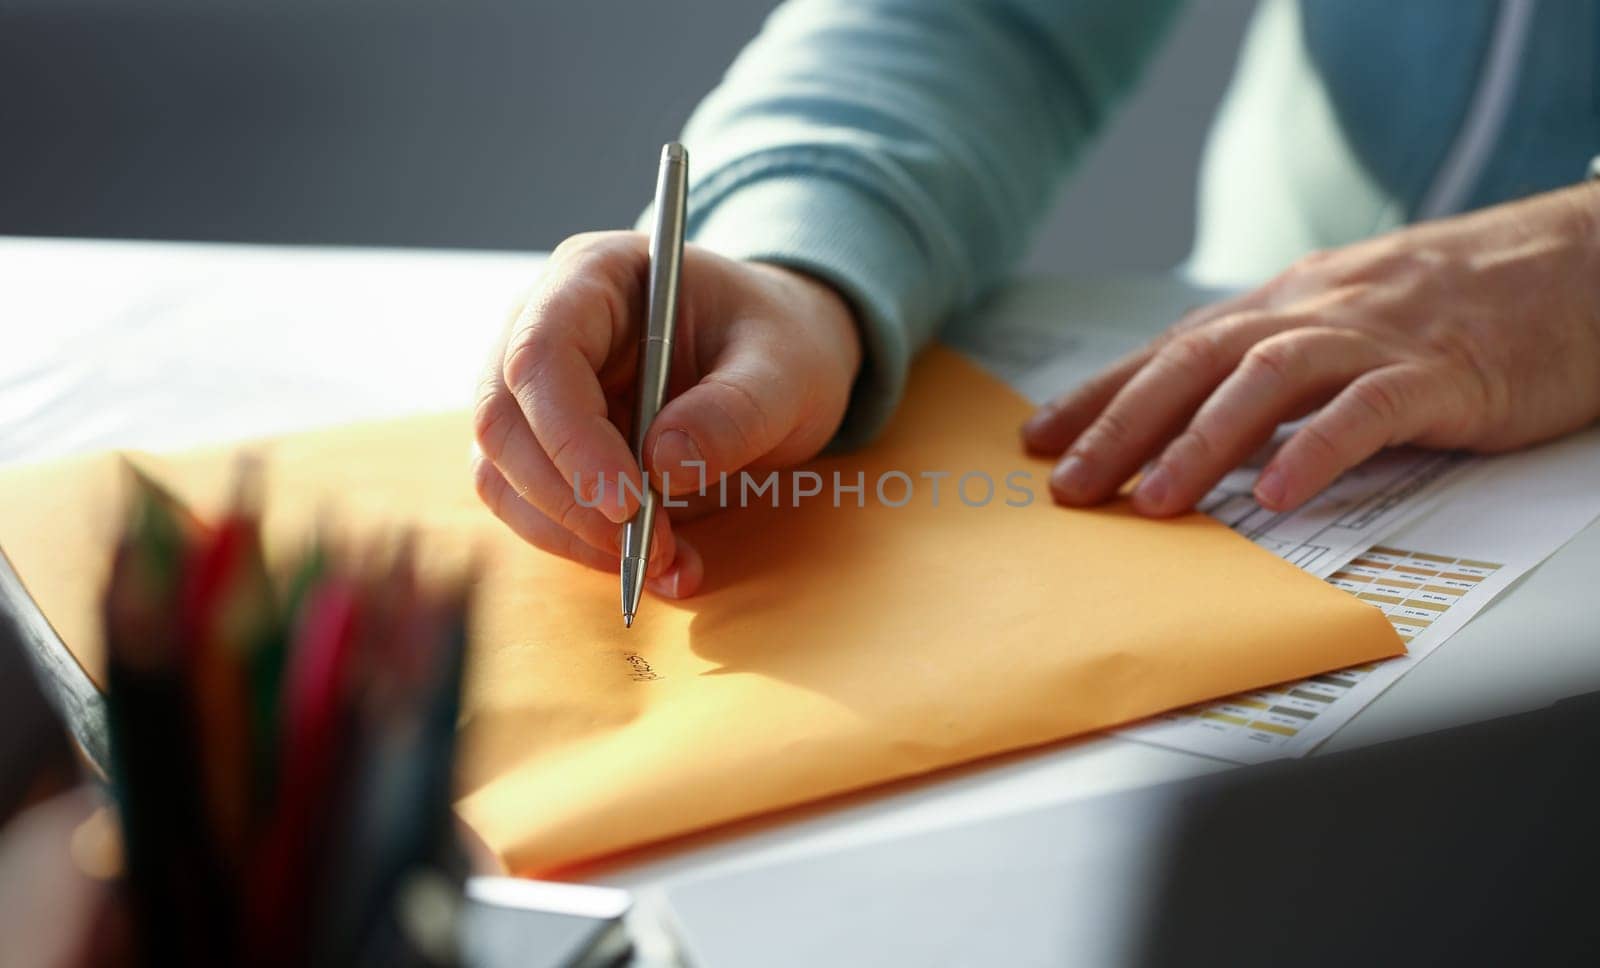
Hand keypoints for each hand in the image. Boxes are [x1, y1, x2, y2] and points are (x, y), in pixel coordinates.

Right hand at [473, 232, 860, 597]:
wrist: (776, 360)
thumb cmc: (777, 344)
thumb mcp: (785, 369)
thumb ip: (734, 411)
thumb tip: (663, 466)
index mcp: (594, 276)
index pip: (541, 353)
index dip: (570, 435)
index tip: (626, 502)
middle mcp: (542, 324)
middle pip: (503, 420)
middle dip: (570, 499)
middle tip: (650, 547)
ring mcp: (533, 389)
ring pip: (502, 473)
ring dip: (573, 534)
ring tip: (665, 563)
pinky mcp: (543, 445)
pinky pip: (531, 506)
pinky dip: (584, 547)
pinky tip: (660, 564)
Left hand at [1023, 182, 1599, 514]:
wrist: (1569, 266)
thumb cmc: (1445, 308)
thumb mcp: (1338, 325)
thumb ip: (1267, 364)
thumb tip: (1184, 421)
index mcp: (1281, 308)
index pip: (1169, 353)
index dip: (1099, 395)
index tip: (1038, 440)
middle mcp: (1311, 313)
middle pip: (1195, 363)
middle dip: (1123, 424)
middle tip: (1070, 485)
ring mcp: (1373, 340)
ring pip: (1266, 380)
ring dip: (1200, 442)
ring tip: (1153, 501)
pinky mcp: (1438, 375)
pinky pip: (1367, 412)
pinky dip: (1316, 452)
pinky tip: (1275, 496)